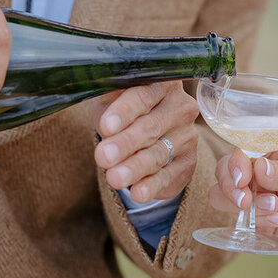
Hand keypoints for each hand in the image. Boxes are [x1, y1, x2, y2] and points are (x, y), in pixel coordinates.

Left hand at [93, 81, 198, 202]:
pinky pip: (169, 175)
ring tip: (115, 178)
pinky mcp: (188, 162)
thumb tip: (89, 91)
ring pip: (158, 153)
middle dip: (125, 143)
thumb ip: (106, 97)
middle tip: (104, 157)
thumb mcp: (111, 99)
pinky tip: (138, 193)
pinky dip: (152, 185)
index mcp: (162, 84)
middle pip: (151, 126)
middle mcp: (181, 107)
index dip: (124, 112)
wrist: (144, 138)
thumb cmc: (123, 112)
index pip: (143, 96)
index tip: (106, 127)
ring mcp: (187, 135)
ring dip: (135, 167)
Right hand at [208, 138, 277, 255]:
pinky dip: (256, 223)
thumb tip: (257, 167)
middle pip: (227, 172)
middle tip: (246, 200)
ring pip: (227, 198)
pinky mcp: (265, 222)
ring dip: (242, 206)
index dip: (236, 163)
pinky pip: (244, 222)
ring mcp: (263, 197)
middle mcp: (265, 171)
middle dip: (230, 186)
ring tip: (274, 209)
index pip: (244, 149)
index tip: (243, 179)